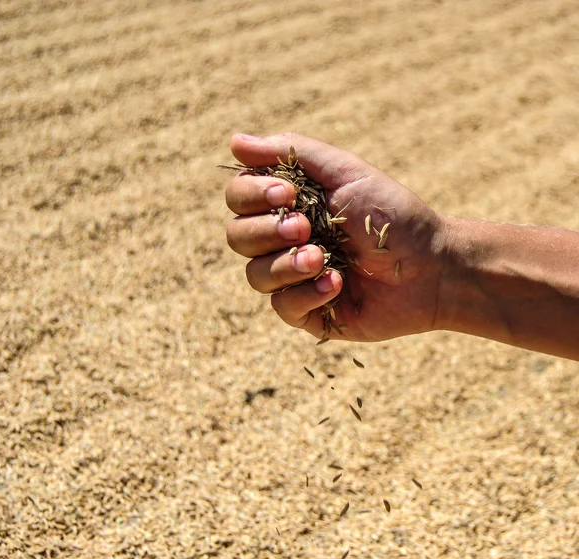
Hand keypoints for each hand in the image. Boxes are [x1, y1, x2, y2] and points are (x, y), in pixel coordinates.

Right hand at [225, 132, 447, 341]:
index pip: (238, 197)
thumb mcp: (345, 172)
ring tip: (322, 258)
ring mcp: (293, 278)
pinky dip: (306, 294)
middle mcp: (284, 240)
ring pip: (254, 275)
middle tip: (305, 228)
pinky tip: (338, 285)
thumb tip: (234, 141)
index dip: (250, 196)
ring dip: (286, 265)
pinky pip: (282, 306)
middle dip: (268, 232)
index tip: (286, 194)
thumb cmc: (392, 215)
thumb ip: (291, 153)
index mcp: (288, 204)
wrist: (431, 267)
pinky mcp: (307, 312)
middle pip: (237, 237)